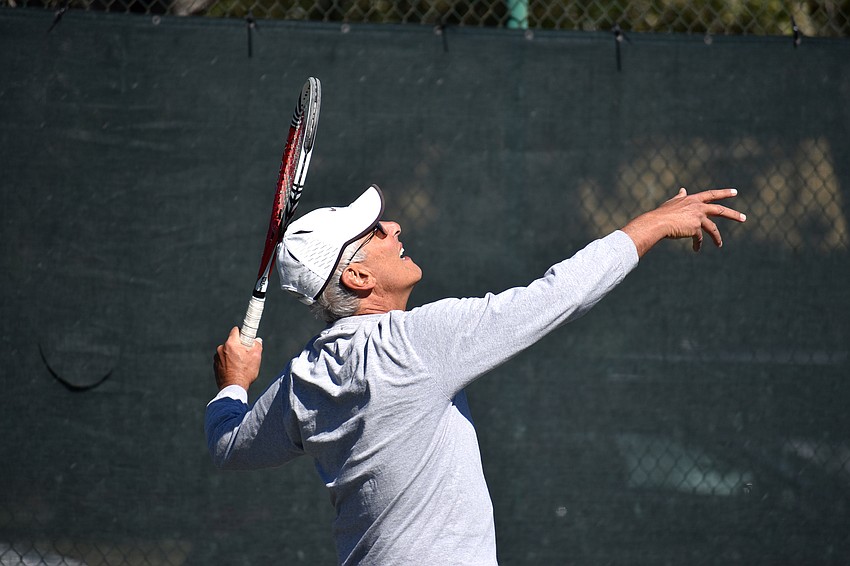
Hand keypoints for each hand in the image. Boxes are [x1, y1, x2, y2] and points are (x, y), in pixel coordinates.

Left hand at [213, 326, 262, 390]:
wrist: (233, 388)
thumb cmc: (244, 373)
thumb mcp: (256, 357)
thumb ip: (257, 345)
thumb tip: (257, 341)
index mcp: (231, 344)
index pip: (236, 330)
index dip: (243, 333)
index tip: (247, 338)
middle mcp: (221, 349)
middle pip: (232, 342)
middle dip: (239, 346)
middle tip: (246, 354)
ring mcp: (217, 358)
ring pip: (227, 352)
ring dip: (233, 355)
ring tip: (240, 365)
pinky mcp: (215, 366)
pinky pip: (223, 360)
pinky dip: (228, 363)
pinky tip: (235, 370)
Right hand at [622, 187, 745, 256]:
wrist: (658, 222)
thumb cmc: (662, 213)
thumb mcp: (673, 202)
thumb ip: (680, 197)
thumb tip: (683, 189)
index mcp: (693, 199)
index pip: (711, 194)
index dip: (724, 193)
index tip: (735, 192)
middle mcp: (698, 207)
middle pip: (720, 210)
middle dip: (733, 215)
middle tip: (744, 218)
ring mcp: (698, 217)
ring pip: (713, 228)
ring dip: (717, 238)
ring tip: (719, 245)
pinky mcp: (695, 228)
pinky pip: (699, 238)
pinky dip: (698, 244)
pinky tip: (696, 249)